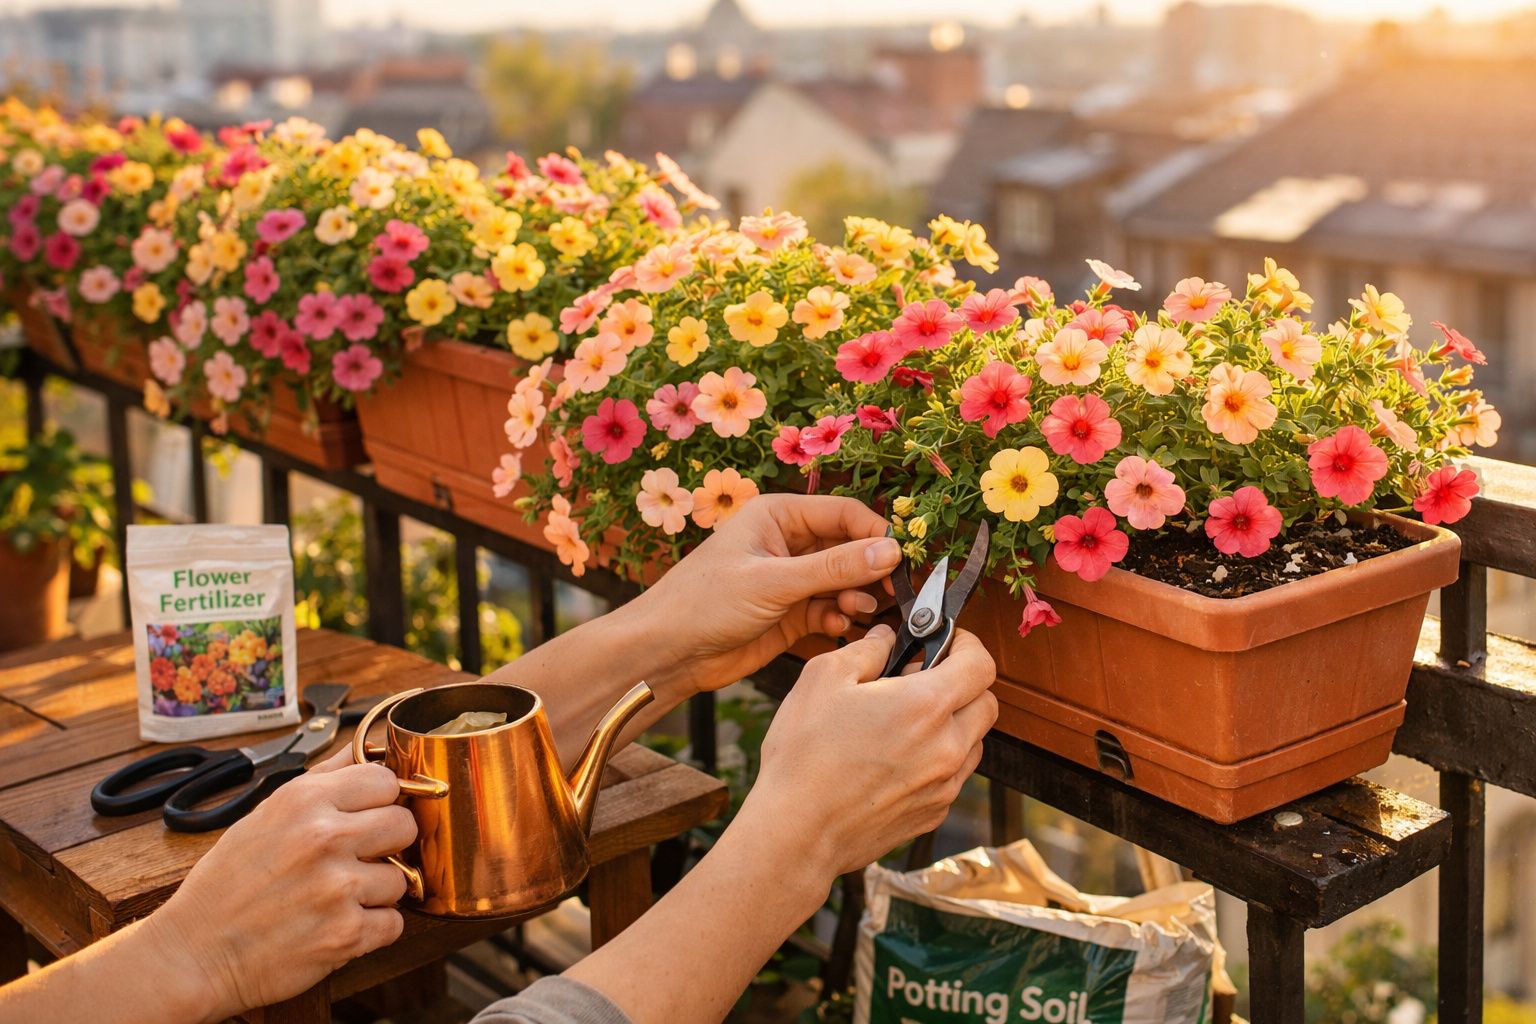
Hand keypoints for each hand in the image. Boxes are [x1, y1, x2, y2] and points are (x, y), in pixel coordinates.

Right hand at [149, 749, 417, 1018]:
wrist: (192, 955)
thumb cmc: (225, 885)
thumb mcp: (264, 815)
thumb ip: (322, 780)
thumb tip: (364, 749)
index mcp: (304, 801)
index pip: (386, 779)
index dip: (381, 800)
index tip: (368, 817)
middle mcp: (325, 838)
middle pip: (405, 825)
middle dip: (388, 844)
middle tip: (357, 860)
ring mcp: (338, 887)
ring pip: (401, 878)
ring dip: (377, 892)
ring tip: (336, 899)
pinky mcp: (346, 935)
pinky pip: (394, 924)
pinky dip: (372, 930)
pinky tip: (337, 925)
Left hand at [631, 494, 900, 697]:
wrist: (668, 652)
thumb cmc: (705, 603)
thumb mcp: (773, 581)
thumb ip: (833, 567)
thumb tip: (890, 550)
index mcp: (778, 516)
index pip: (844, 513)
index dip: (876, 533)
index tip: (902, 559)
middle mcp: (789, 542)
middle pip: (851, 547)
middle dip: (872, 568)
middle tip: (892, 592)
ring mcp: (792, 579)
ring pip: (845, 580)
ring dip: (858, 595)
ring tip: (857, 610)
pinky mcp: (793, 614)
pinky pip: (833, 609)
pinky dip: (842, 617)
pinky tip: (838, 626)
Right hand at [742, 625, 996, 880]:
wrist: (796, 833)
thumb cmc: (804, 756)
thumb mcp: (823, 679)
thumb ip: (866, 649)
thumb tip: (886, 638)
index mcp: (926, 706)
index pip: (981, 665)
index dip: (968, 645)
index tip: (947, 641)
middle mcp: (947, 747)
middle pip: (987, 702)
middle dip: (963, 683)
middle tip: (919, 679)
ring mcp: (944, 785)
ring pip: (973, 741)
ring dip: (952, 723)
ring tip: (903, 722)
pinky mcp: (933, 813)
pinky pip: (952, 775)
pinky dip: (937, 758)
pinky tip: (895, 757)